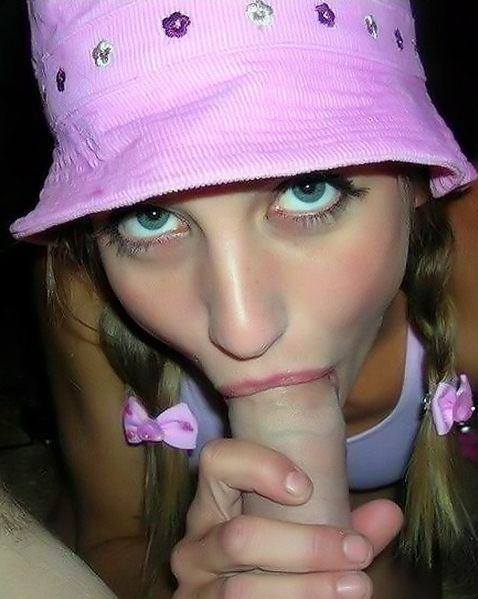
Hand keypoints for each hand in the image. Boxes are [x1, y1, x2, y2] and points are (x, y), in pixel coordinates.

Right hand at [171, 439, 402, 597]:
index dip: (258, 467)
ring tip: (357, 586)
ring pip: (244, 589)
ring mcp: (196, 588)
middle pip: (240, 537)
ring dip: (308, 588)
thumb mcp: (305, 540)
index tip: (305, 487)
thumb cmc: (278, 564)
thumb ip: (343, 526)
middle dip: (307, 546)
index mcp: (213, 504)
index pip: (216, 460)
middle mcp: (196, 544)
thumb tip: (391, 514)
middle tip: (358, 550)